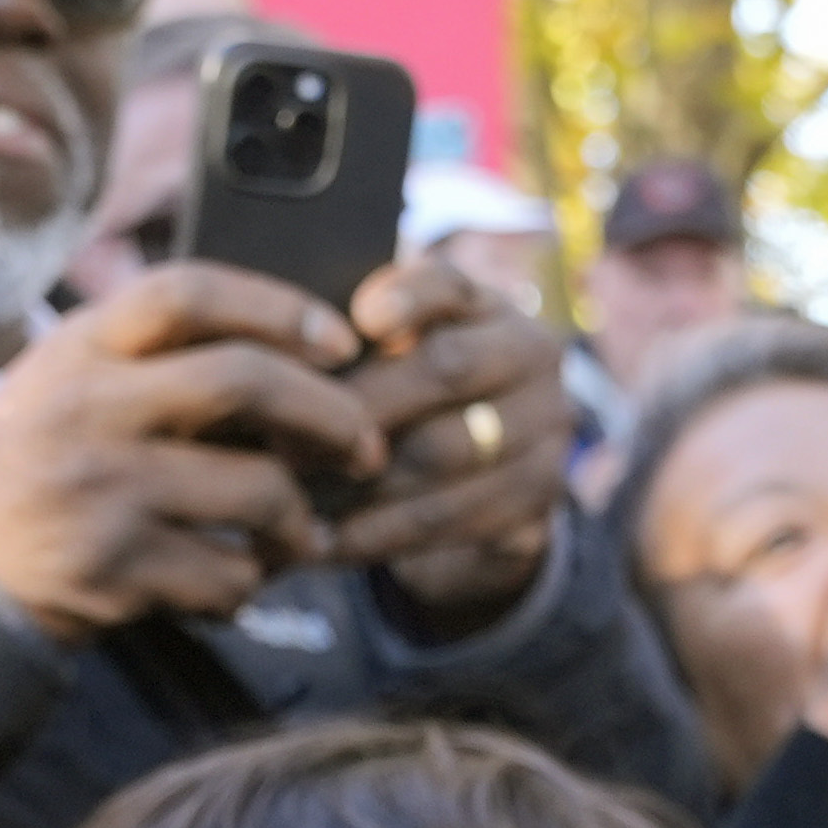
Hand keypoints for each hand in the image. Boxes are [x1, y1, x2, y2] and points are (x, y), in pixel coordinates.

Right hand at [0, 266, 381, 639]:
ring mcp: (100, 490)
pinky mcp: (111, 570)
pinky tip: (236, 583)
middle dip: (329, 414)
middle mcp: (87, 408)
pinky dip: (247, 586)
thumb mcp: (62, 382)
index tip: (340, 340)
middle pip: (244, 381)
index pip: (189, 292)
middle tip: (365, 446)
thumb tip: (288, 351)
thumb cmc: (24, 464)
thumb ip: (149, 360)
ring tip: (302, 534)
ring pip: (256, 489)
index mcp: (78, 347)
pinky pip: (225, 576)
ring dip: (298, 520)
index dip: (278, 306)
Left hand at [314, 247, 579, 632]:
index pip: (453, 284)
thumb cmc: (404, 396)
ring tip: (288, 499)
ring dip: (359, 484)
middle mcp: (536, 363)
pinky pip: (450, 526)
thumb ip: (351, 340)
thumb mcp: (391, 353)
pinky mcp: (535, 511)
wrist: (483, 473)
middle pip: (447, 370)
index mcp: (492, 308)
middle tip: (281, 441)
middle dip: (358, 409)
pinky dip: (377, 537)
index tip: (361, 319)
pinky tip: (321, 544)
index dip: (408, 297)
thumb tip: (280, 355)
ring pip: (446, 454)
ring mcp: (547, 440)